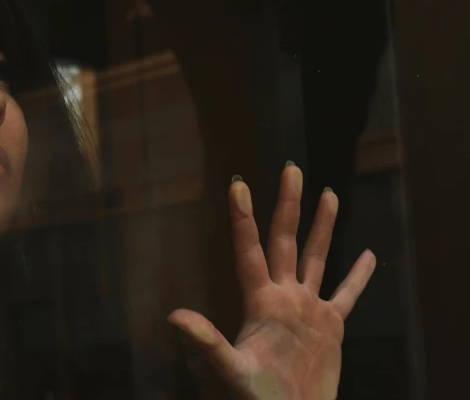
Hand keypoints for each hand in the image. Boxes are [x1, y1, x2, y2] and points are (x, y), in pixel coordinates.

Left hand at [168, 163, 375, 399]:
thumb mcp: (228, 372)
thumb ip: (206, 344)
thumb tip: (173, 318)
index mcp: (259, 302)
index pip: (249, 249)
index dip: (243, 217)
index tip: (237, 183)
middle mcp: (282, 296)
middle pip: (285, 240)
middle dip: (288, 204)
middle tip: (291, 169)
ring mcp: (306, 309)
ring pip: (316, 257)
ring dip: (323, 227)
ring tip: (328, 194)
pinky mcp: (330, 328)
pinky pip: (348, 295)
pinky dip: (359, 276)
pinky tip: (368, 254)